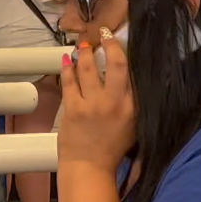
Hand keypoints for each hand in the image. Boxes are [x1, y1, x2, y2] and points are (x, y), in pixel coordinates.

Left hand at [58, 29, 136, 168]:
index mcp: (133, 107)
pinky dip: (67, 68)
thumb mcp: (134, 126)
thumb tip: (132, 81)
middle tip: (104, 34)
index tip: (121, 41)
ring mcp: (92, 105)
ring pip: (88, 68)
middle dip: (109, 44)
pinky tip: (66, 59)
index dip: (126, 53)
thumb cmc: (112, 150)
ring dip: (84, 53)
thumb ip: (135, 104)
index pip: (133, 72)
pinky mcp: (73, 109)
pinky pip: (69, 82)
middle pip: (116, 64)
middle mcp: (115, 102)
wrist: (90, 168)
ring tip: (82, 46)